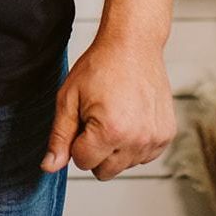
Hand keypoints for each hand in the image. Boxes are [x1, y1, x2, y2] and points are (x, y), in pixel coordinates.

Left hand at [40, 34, 175, 179]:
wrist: (134, 44)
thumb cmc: (100, 66)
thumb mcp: (69, 97)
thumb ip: (59, 136)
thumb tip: (49, 167)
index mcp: (110, 132)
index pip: (82, 162)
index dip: (77, 140)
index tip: (83, 117)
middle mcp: (137, 140)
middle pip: (104, 171)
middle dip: (95, 150)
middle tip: (98, 117)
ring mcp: (155, 139)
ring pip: (123, 165)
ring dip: (116, 147)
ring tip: (116, 114)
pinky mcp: (167, 135)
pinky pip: (143, 156)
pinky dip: (134, 143)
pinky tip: (131, 117)